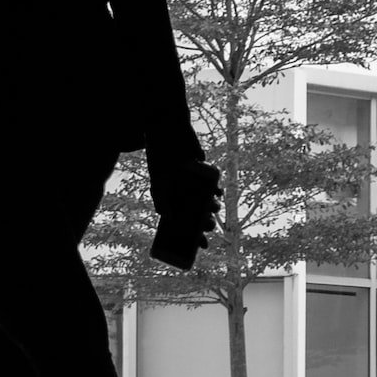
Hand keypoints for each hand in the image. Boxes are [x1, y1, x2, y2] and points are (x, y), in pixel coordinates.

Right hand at [147, 153, 220, 271]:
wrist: (167, 130)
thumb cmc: (159, 156)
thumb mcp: (159, 180)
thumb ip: (162, 199)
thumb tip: (169, 219)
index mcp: (169, 200)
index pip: (182, 224)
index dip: (192, 236)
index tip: (201, 246)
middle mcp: (182, 194)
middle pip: (196, 216)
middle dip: (204, 224)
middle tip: (208, 226)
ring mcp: (193, 183)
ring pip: (206, 202)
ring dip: (212, 209)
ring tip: (213, 207)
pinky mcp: (202, 171)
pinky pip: (211, 185)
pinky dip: (216, 191)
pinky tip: (217, 193)